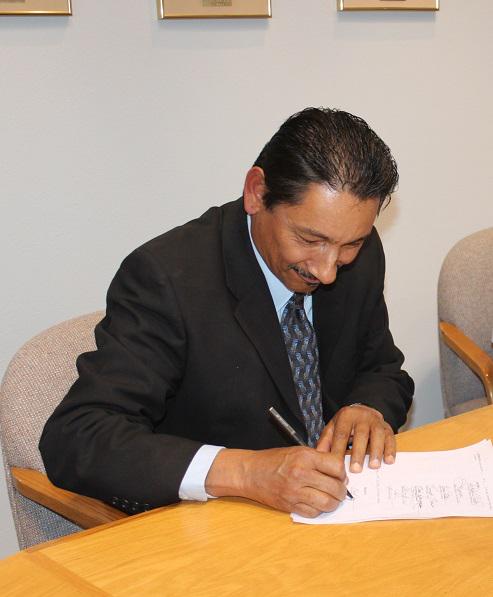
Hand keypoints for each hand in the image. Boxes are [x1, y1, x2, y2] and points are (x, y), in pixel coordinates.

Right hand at [205, 447, 346, 517]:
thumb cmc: (274, 460)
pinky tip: (316, 503)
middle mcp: (301, 474)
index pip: (336, 466)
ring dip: (333, 503)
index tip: (340, 474)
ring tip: (331, 498)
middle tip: (339, 489)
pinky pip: (313, 513)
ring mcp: (295, 492)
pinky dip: (319, 510)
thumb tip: (340, 473)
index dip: (342, 472)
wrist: (250, 472)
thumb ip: (318, 460)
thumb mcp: (297, 451)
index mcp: (304, 457)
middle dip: (341, 490)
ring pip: (327, 503)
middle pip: (335, 487)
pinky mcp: (290, 506)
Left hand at [317, 404, 394, 472]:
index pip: (341, 434)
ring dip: (376, 451)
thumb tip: (318, 458)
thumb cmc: (345, 425)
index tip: (337, 466)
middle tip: (356, 470)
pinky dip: (390, 449)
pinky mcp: (387, 427)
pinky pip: (391, 438)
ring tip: (373, 466)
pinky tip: (389, 461)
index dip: (339, 450)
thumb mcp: (333, 428)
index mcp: (345, 416)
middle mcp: (362, 416)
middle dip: (358, 453)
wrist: (362, 411)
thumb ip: (326, 442)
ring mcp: (376, 421)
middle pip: (360, 434)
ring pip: (377, 435)